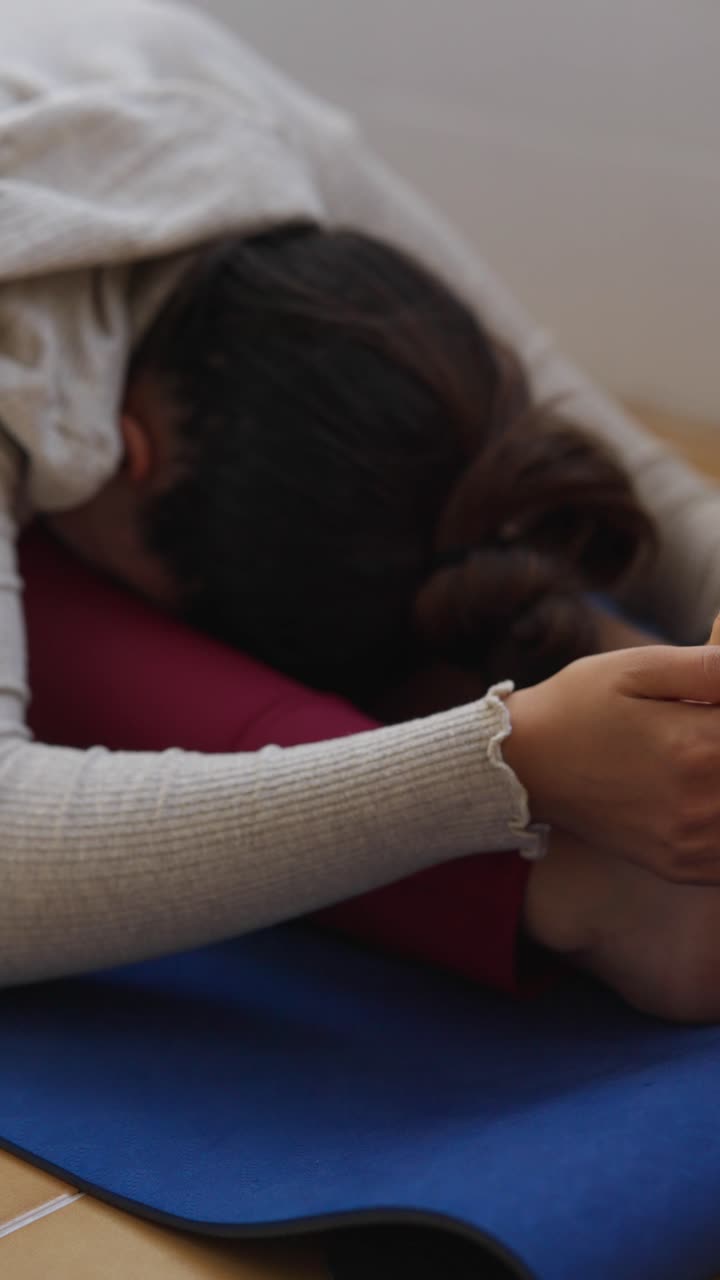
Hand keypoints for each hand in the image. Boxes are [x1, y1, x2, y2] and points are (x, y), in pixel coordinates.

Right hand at [503, 637, 719, 884]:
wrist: (524, 766)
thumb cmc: (580, 706)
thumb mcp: (637, 668)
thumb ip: (707, 666)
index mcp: (697, 745)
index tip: (714, 708)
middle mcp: (701, 802)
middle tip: (707, 726)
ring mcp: (692, 842)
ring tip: (703, 757)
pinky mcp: (682, 866)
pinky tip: (708, 795)